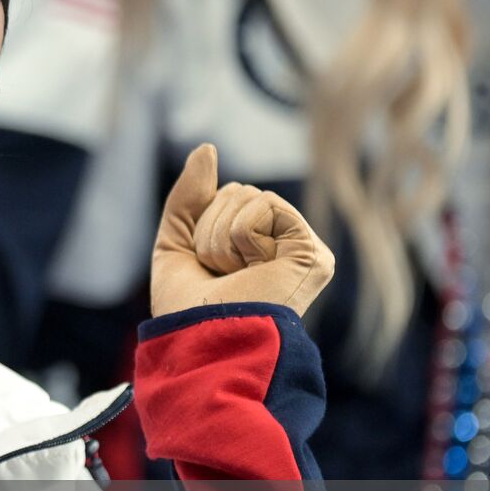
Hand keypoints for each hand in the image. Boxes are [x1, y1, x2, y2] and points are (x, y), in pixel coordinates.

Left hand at [151, 144, 334, 317]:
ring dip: (221, 237)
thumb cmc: (187, 309)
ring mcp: (302, 248)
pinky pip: (265, 205)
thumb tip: (208, 148)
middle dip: (209, 229)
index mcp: (257, 245)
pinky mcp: (313, 253)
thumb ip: (189, 196)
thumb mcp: (175, 244)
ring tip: (233, 275)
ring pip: (248, 196)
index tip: (205, 268)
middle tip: (218, 273)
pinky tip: (252, 270)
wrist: (201, 342)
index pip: (224, 195)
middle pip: (236, 192)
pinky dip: (241, 236)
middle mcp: (284, 245)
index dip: (199, 226)